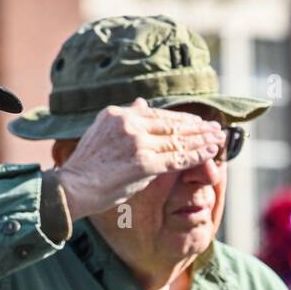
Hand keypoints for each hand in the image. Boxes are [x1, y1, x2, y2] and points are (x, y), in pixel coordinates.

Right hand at [54, 98, 227, 218]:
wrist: (71, 188)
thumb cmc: (86, 167)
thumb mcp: (102, 133)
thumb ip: (124, 119)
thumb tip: (141, 101)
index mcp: (117, 114)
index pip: (157, 113)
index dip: (180, 117)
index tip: (197, 120)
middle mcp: (128, 124)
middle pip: (171, 123)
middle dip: (197, 126)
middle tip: (216, 127)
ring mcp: (136, 143)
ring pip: (177, 139)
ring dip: (202, 139)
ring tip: (219, 138)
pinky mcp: (143, 164)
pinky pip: (177, 158)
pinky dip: (197, 154)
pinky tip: (211, 152)